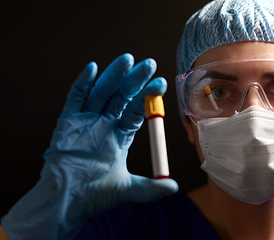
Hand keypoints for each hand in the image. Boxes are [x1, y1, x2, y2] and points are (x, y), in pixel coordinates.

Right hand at [1, 53, 177, 239]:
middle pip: (122, 97)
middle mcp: (105, 123)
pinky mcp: (68, 122)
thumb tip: (173, 186)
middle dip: (135, 81)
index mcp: (120, 135)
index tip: (160, 84)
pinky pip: (75, 99)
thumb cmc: (95, 195)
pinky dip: (82, 84)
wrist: (65, 202)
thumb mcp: (128, 190)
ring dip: (114, 76)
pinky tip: (93, 68)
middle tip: (149, 64)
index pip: (137, 111)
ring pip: (102, 93)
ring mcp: (87, 120)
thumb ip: (150, 188)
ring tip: (127, 60)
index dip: (148, 98)